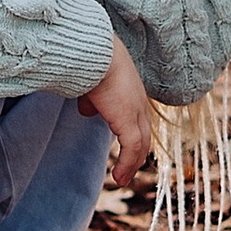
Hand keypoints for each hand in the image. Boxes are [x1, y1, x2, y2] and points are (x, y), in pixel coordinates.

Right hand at [81, 38, 154, 185]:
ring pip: (140, 144)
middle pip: (143, 133)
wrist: (93, 51)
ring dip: (132, 164)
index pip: (138, 116)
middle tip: (126, 170)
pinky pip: (131, 150)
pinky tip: (118, 178)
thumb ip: (91, 96)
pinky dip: (127, 165)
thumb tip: (87, 110)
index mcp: (130, 88)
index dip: (133, 134)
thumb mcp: (90, 80)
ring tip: (122, 179)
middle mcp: (138, 100)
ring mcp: (136, 111)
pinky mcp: (129, 121)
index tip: (126, 150)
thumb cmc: (88, 58)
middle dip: (136, 154)